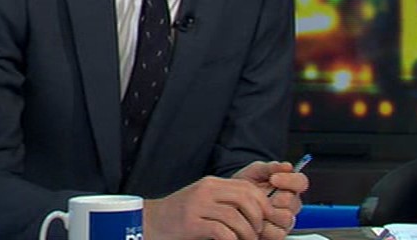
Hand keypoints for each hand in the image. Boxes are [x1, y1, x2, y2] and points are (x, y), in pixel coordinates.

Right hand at [143, 176, 270, 239]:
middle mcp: (206, 191)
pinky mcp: (190, 223)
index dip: (263, 202)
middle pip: (245, 198)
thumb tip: (256, 209)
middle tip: (259, 231)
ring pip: (235, 216)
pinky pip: (220, 231)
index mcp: (212, 183)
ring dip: (247, 232)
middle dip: (258, 216)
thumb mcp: (203, 200)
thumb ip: (224, 200)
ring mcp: (197, 206)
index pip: (247, 186)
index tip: (268, 216)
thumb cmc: (179, 215)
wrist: (148, 221)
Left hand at [233, 161, 309, 239]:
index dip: (290, 181)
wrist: (230, 201)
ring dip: (269, 213)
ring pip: (286, 219)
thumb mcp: (254, 172)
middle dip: (276, 198)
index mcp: (289, 187)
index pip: (301, 182)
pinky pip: (278, 234)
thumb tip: (288, 166)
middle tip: (262, 197)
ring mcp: (285, 221)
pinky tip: (255, 222)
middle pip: (293, 202)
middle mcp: (290, 205)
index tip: (274, 179)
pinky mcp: (277, 235)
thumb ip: (270, 167)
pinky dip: (265, 229)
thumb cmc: (244, 185)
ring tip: (256, 209)